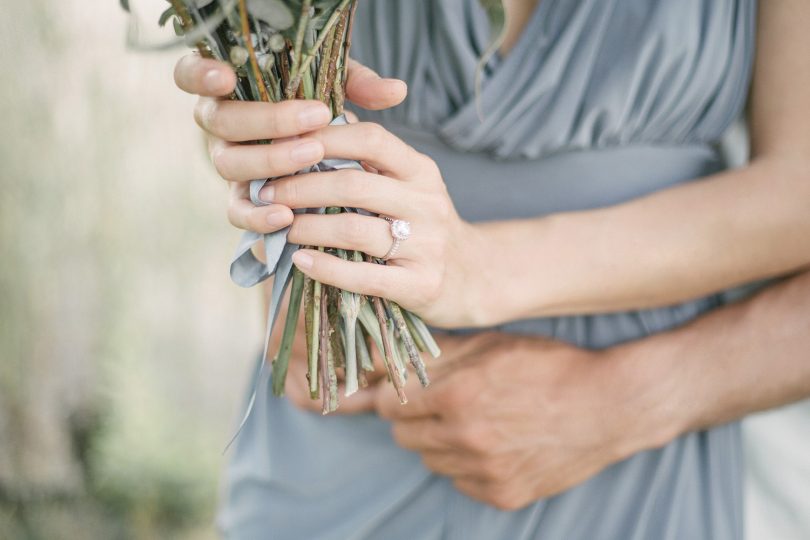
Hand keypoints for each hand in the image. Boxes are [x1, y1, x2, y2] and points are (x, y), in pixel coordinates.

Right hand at [172, 53, 408, 235]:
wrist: (318, 168)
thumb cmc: (319, 116)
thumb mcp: (337, 91)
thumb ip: (359, 85)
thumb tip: (397, 90)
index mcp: (233, 91)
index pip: (194, 75)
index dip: (201, 75)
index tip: (228, 76)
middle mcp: (221, 128)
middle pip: (220, 122)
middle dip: (267, 120)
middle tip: (315, 117)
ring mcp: (228, 166)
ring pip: (228, 164)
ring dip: (269, 160)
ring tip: (312, 156)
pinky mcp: (240, 203)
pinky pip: (238, 212)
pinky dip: (258, 215)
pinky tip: (287, 215)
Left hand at [273, 122, 484, 327]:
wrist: (473, 277)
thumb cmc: (424, 226)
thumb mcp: (409, 185)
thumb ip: (370, 159)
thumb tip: (314, 124)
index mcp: (421, 171)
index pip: (371, 138)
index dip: (323, 137)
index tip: (282, 144)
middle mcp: (427, 203)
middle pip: (354, 185)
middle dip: (300, 186)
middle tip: (265, 192)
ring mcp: (427, 245)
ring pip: (355, 230)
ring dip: (307, 228)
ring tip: (279, 227)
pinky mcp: (421, 285)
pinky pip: (365, 277)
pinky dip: (327, 269)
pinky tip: (301, 261)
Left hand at [371, 332, 665, 509]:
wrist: (608, 406)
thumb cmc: (547, 366)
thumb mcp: (489, 344)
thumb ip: (431, 352)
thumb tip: (379, 354)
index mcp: (458, 394)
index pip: (388, 403)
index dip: (393, 394)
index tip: (406, 389)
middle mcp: (466, 437)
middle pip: (402, 435)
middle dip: (412, 418)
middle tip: (441, 404)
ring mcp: (484, 471)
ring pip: (429, 459)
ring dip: (439, 441)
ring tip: (475, 421)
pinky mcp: (501, 494)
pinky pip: (459, 481)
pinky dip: (467, 465)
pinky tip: (495, 444)